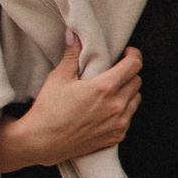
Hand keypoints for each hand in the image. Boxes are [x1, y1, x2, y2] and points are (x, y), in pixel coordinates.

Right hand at [0, 33, 142, 171]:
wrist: (41, 142)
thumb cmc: (48, 109)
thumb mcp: (58, 78)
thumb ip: (71, 55)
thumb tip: (74, 35)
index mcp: (105, 88)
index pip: (134, 64)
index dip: (133, 55)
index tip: (126, 53)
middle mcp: (117, 105)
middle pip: (136, 81)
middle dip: (128, 72)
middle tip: (114, 71)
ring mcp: (119, 122)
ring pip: (136, 99)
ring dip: (128, 91)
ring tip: (110, 90)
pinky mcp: (117, 136)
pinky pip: (129, 117)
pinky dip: (123, 110)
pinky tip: (107, 108)